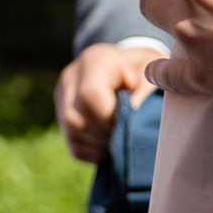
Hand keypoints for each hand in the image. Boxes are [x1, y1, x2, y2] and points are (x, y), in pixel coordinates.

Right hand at [55, 42, 158, 163]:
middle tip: (126, 141)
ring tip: (119, 146)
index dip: (108, 118)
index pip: (89, 95)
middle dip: (103, 135)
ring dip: (96, 144)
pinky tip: (108, 149)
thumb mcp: (150, 73)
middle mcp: (71, 77)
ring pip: (69, 129)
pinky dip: (90, 151)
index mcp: (94, 61)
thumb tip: (135, 118)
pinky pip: (70, 141)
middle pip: (74, 115)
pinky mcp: (61, 111)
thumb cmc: (143, 68)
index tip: (129, 127)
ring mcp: (63, 95)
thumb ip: (144, 92)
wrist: (128, 63)